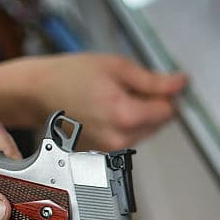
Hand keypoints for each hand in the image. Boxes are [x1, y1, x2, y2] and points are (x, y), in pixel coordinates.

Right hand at [0, 53, 185, 150]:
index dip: (169, 95)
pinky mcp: (105, 152)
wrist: (39, 92)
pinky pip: (130, 137)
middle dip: (153, 104)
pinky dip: (126, 123)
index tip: (163, 84)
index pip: (169, 111)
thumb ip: (153, 80)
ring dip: (140, 115)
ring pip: (146, 131)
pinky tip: (107, 109)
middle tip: (130, 86)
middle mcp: (120, 137)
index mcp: (124, 114)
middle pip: (159, 123)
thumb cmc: (70, 76)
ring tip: (114, 96)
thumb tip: (180, 84)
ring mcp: (111, 148)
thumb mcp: (117, 67)